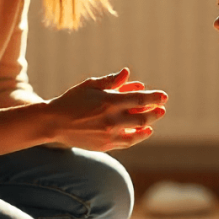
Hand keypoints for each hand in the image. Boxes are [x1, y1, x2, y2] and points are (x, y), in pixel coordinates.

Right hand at [46, 68, 166, 151]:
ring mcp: (109, 134)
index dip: (154, 97)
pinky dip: (138, 136)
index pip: (139, 100)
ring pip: (137, 131)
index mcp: (108, 101)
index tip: (164, 96)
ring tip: (154, 119)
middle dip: (155, 112)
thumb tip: (127, 73)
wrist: (54, 122)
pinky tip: (145, 131)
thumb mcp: (90, 86)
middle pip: (143, 117)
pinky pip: (128, 142)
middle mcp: (111, 119)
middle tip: (162, 108)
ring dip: (149, 124)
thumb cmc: (73, 100)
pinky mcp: (105, 145)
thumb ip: (111, 81)